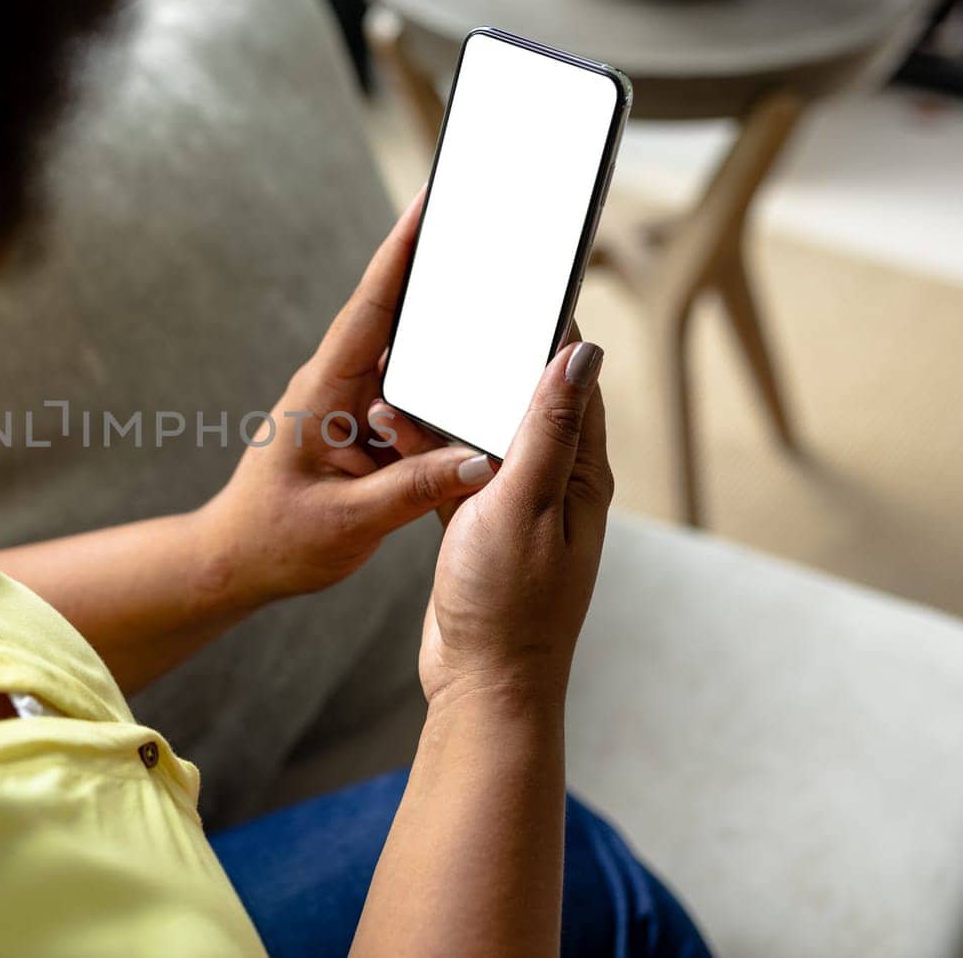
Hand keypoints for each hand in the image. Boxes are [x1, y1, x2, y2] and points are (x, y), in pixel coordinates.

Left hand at [199, 191, 497, 607]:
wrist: (236, 562)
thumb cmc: (276, 540)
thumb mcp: (348, 521)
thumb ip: (414, 489)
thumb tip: (484, 461)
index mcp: (323, 391)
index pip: (369, 309)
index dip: (400, 253)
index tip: (429, 200)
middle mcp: (337, 386)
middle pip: (397, 321)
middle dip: (440, 278)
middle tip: (490, 234)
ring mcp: (350, 406)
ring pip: (411, 366)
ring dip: (448, 344)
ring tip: (501, 306)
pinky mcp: (362, 430)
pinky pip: (410, 403)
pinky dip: (441, 398)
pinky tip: (478, 389)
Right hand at [418, 339, 611, 705]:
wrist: (482, 684)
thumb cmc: (510, 604)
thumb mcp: (524, 505)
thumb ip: (547, 429)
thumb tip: (581, 354)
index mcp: (580, 474)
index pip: (572, 383)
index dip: (551, 334)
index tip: (525, 288)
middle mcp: (554, 485)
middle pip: (521, 402)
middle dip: (485, 362)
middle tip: (449, 321)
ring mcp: (515, 507)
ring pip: (480, 435)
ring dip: (445, 407)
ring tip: (403, 379)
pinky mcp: (478, 527)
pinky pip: (453, 469)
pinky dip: (425, 448)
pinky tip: (391, 431)